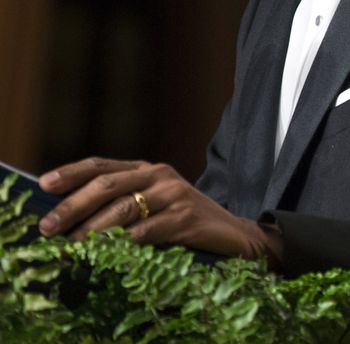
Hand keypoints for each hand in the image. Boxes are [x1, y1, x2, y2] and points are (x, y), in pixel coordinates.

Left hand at [37, 157, 281, 264]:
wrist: (234, 234)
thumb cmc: (185, 222)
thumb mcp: (154, 205)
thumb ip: (122, 204)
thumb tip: (71, 219)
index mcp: (148, 169)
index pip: (102, 166)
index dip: (71, 173)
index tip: (43, 184)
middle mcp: (161, 176)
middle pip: (108, 184)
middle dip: (73, 205)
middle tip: (48, 226)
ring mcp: (176, 195)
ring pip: (124, 209)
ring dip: (92, 230)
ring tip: (71, 247)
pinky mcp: (187, 218)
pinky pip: (148, 231)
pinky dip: (124, 243)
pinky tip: (109, 253)